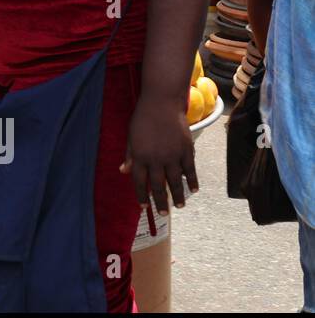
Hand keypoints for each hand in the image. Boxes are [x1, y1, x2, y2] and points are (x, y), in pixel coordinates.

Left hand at [120, 95, 197, 214]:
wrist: (161, 104)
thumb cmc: (143, 119)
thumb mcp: (131, 137)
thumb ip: (130, 155)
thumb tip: (123, 171)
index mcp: (140, 157)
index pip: (140, 182)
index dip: (142, 195)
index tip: (144, 206)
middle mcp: (156, 159)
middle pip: (158, 186)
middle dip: (160, 201)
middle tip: (163, 213)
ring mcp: (172, 156)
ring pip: (176, 181)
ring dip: (178, 196)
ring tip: (179, 206)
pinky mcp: (186, 151)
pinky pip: (190, 170)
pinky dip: (192, 181)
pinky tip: (193, 189)